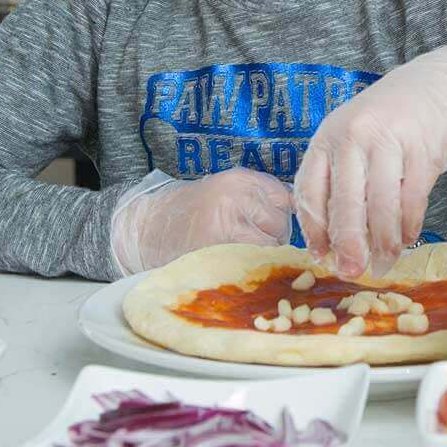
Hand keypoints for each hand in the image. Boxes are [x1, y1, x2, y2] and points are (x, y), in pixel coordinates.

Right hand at [109, 167, 293, 275]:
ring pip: (270, 245)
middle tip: (248, 245)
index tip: (268, 228)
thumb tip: (301, 214)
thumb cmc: (190, 213)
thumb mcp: (225, 192)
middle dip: (273, 239)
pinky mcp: (218, 247)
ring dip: (262, 255)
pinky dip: (248, 267)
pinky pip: (251, 261)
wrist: (145, 226)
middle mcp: (236, 195)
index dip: (279, 218)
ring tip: (237, 254)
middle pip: (281, 224)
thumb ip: (259, 199)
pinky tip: (231, 264)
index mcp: (240, 179)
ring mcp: (227, 221)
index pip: (285, 199)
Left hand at [295, 35, 446, 278]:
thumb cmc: (389, 120)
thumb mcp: (352, 139)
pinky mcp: (424, 149)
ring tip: (384, 263)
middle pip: (345, 204)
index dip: (314, 230)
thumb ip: (339, 180)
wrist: (440, 85)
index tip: (321, 256)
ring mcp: (389, 141)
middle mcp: (353, 136)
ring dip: (383, 243)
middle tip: (352, 272)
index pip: (310, 191)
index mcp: (328, 136)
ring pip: (381, 207)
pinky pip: (413, 200)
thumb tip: (329, 241)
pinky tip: (406, 239)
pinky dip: (408, 226)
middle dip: (349, 246)